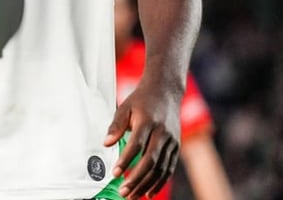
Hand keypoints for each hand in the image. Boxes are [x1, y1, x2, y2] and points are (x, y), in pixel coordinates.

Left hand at [104, 82, 181, 197]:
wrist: (166, 91)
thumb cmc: (142, 99)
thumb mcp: (125, 107)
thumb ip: (115, 125)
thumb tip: (106, 143)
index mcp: (148, 121)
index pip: (136, 144)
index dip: (126, 160)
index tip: (115, 173)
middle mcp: (162, 132)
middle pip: (150, 160)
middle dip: (136, 179)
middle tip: (123, 191)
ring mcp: (172, 141)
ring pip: (161, 168)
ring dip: (147, 185)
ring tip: (133, 196)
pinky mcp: (176, 147)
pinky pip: (169, 169)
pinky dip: (160, 183)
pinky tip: (149, 193)